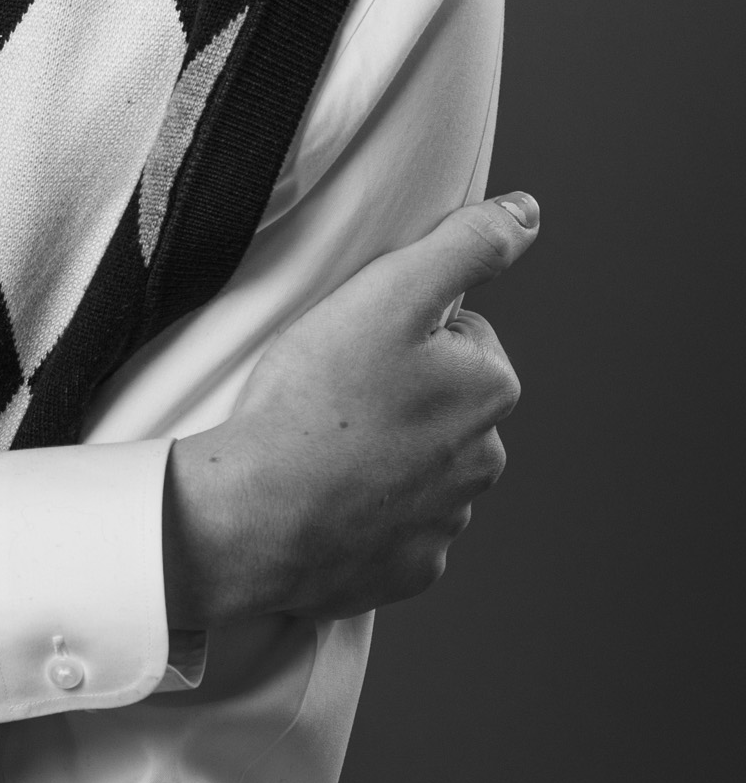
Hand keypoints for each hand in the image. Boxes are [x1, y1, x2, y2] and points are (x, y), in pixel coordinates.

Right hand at [161, 193, 536, 627]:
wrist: (257, 516)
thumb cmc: (315, 403)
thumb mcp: (391, 293)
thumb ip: (467, 245)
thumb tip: (526, 213)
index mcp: (489, 389)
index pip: (458, 335)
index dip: (400, 329)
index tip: (354, 345)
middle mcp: (484, 461)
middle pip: (440, 403)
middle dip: (397, 393)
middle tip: (332, 392)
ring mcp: (448, 522)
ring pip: (418, 465)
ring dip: (381, 452)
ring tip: (321, 444)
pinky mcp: (409, 568)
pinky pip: (394, 526)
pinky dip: (365, 511)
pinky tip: (324, 495)